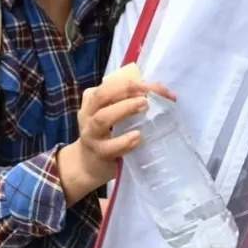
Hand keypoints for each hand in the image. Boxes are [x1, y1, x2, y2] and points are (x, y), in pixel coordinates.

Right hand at [71, 64, 176, 187]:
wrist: (88, 165)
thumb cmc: (106, 134)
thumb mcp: (110, 114)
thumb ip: (126, 101)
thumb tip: (160, 92)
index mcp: (92, 101)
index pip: (109, 85)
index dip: (131, 82)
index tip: (154, 86)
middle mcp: (88, 115)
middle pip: (101, 96)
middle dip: (125, 90)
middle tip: (147, 93)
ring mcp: (91, 135)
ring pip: (102, 118)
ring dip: (124, 109)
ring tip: (144, 105)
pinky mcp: (99, 153)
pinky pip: (109, 147)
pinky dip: (124, 141)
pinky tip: (138, 137)